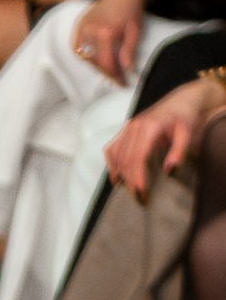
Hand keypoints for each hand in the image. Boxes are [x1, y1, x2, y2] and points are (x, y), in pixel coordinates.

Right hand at [75, 0, 148, 85]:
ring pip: (84, 56)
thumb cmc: (132, 8)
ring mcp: (82, 27)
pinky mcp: (79, 24)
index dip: (114, 76)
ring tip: (108, 68)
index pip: (107, 63)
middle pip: (94, 62)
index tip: (122, 83)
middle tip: (117, 78)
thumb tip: (128, 71)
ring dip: (95, 65)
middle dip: (106, 73)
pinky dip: (84, 55)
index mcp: (106, 33)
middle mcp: (90, 31)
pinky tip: (95, 57)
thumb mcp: (135, 30)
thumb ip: (129, 52)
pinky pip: (77, 47)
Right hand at [107, 74, 225, 199]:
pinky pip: (112, 148)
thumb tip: (168, 170)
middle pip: (125, 159)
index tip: (142, 193)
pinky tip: (117, 176)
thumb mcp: (187, 134)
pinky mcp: (125, 130)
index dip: (137, 177)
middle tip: (138, 197)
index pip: (138, 157)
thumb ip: (179, 152)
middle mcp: (135, 126)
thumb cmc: (184, 118)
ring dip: (120, 174)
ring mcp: (127, 128)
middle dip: (130, 180)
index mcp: (150, 127)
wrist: (180, 102)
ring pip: (116, 155)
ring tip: (128, 190)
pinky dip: (112, 164)